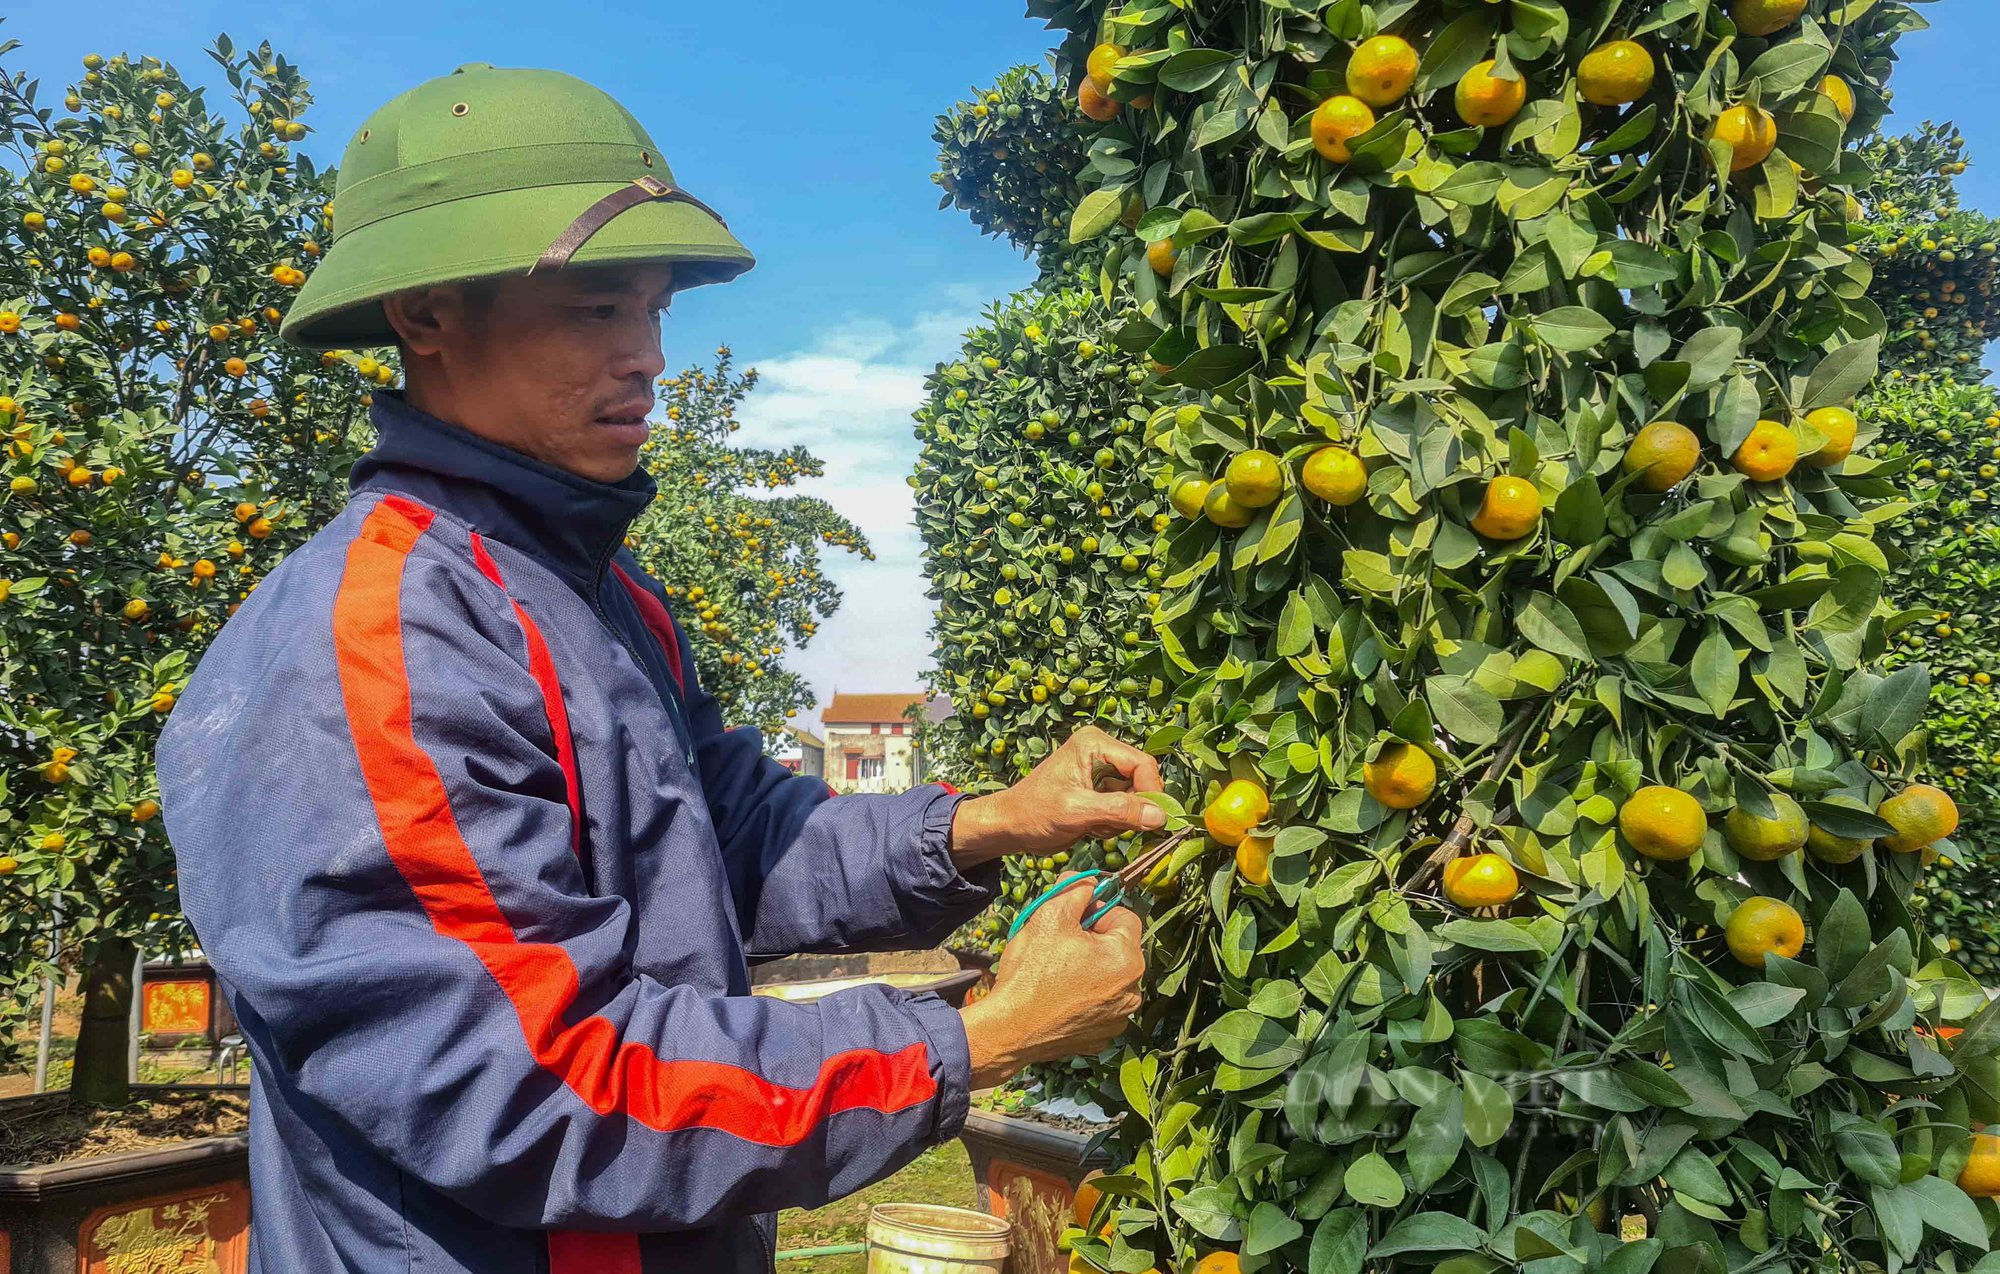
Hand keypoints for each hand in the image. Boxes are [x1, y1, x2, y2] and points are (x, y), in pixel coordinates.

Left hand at [950, 726, 1164, 862]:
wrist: (1011, 826)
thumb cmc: (1035, 812)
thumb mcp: (1078, 811)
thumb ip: (1119, 810)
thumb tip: (1160, 816)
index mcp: (1095, 743)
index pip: (1143, 764)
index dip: (1150, 793)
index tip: (1150, 822)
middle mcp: (1102, 752)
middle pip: (1142, 782)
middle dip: (1130, 809)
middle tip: (1105, 824)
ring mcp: (1102, 772)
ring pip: (1135, 799)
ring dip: (1120, 820)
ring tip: (1092, 825)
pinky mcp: (1100, 791)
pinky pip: (1124, 809)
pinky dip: (1113, 824)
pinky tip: (1090, 827)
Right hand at [959, 879, 1143, 1087]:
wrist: (1009, 1029)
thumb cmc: (1031, 971)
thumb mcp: (1049, 916)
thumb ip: (1075, 891)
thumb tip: (1088, 880)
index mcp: (1127, 959)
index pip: (1125, 917)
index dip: (1098, 909)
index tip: (1074, 916)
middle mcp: (1133, 992)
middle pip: (1118, 949)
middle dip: (1093, 940)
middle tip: (1060, 942)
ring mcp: (1119, 1018)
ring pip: (1109, 978)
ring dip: (1090, 969)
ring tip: (1056, 971)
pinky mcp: (1102, 1037)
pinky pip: (1100, 1006)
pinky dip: (1084, 997)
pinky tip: (1059, 996)